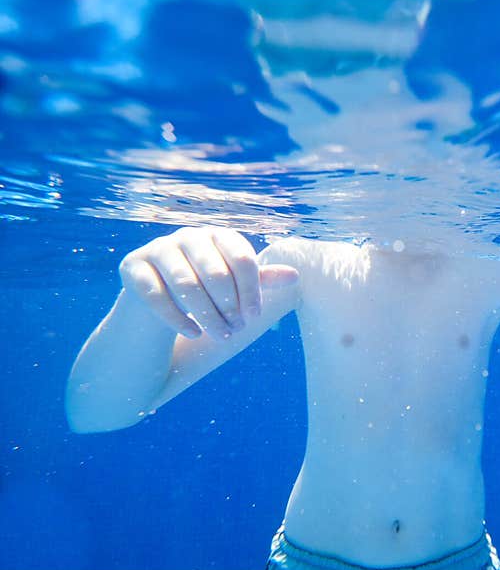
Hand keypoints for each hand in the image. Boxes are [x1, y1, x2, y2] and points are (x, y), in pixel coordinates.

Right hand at [119, 226, 298, 340]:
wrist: (159, 303)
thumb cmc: (207, 292)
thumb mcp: (236, 287)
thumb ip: (261, 280)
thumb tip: (295, 275)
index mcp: (218, 234)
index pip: (241, 259)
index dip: (251, 291)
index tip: (253, 317)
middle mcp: (187, 235)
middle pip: (215, 273)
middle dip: (229, 306)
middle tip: (236, 330)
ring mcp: (157, 248)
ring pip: (186, 285)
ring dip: (207, 315)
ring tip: (220, 335)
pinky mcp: (132, 267)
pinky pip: (156, 295)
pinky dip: (178, 318)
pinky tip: (193, 333)